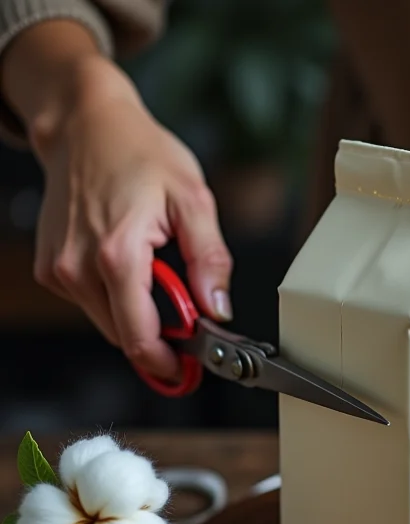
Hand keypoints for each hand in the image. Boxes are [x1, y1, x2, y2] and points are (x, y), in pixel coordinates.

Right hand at [32, 60, 231, 381]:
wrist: (86, 126)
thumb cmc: (139, 154)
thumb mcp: (193, 201)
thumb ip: (209, 260)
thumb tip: (217, 308)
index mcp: (118, 255)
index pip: (140, 337)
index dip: (168, 363)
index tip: (189, 369)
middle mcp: (78, 268)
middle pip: (125, 336)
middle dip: (160, 337)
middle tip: (188, 315)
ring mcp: (59, 270)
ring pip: (109, 322)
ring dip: (139, 314)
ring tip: (158, 271)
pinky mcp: (50, 268)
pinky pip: (92, 303)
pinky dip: (117, 298)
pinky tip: (130, 264)